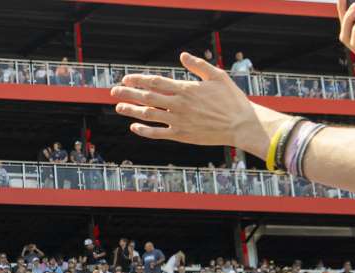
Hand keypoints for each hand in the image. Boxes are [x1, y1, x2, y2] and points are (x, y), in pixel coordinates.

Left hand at [112, 53, 288, 156]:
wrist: (240, 125)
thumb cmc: (231, 99)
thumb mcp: (218, 76)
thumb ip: (198, 65)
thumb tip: (182, 55)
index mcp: (185, 89)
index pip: (155, 82)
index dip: (138, 79)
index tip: (126, 78)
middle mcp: (178, 105)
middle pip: (147, 97)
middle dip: (128, 93)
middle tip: (114, 91)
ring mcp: (178, 121)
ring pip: (148, 115)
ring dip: (131, 110)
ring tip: (119, 107)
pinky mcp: (180, 135)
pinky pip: (157, 133)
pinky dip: (143, 131)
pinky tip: (134, 127)